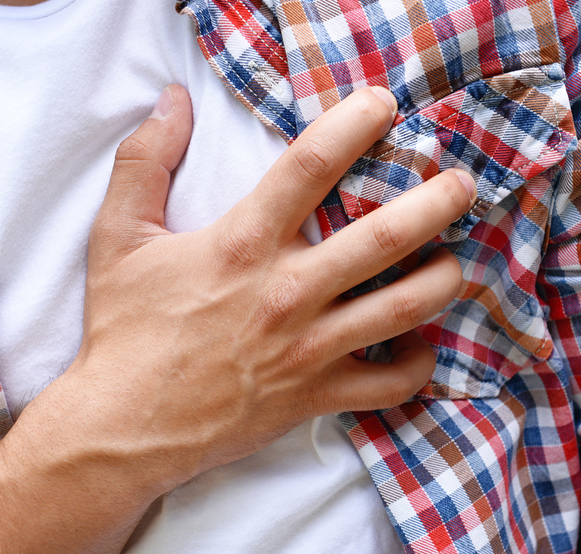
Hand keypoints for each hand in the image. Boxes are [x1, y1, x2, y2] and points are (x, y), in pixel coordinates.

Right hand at [0, 84, 474, 553]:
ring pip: (402, 308)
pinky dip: (416, 367)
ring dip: (441, 280)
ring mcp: (308, 348)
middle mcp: (287, 291)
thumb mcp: (118, 237)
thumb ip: (144, 162)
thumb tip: (171, 101)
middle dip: (435, 203)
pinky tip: (418, 346)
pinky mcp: (315, 395)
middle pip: (382, 238)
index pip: (310, 166)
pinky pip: (389, 385)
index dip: (354, 124)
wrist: (124, 425)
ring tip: (454, 261)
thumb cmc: (125, 330)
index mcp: (243, 243)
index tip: (384, 105)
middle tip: (462, 184)